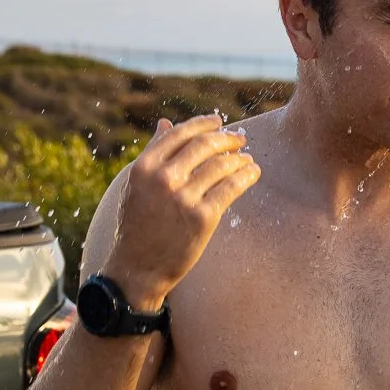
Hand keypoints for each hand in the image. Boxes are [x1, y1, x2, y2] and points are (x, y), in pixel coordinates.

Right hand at [100, 115, 260, 311]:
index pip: (178, 134)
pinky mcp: (202, 217)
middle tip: (239, 139)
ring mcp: (183, 198)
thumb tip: (165, 123)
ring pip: (221, 165)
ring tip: (247, 159)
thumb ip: (153, 154)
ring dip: (239, 158)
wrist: (137, 268)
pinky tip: (252, 172)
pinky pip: (231, 188)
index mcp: (144, 167)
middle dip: (226, 138)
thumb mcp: (137, 185)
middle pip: (203, 145)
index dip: (202, 124)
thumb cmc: (137, 226)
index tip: (218, 122)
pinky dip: (246, 176)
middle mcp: (163, 179)